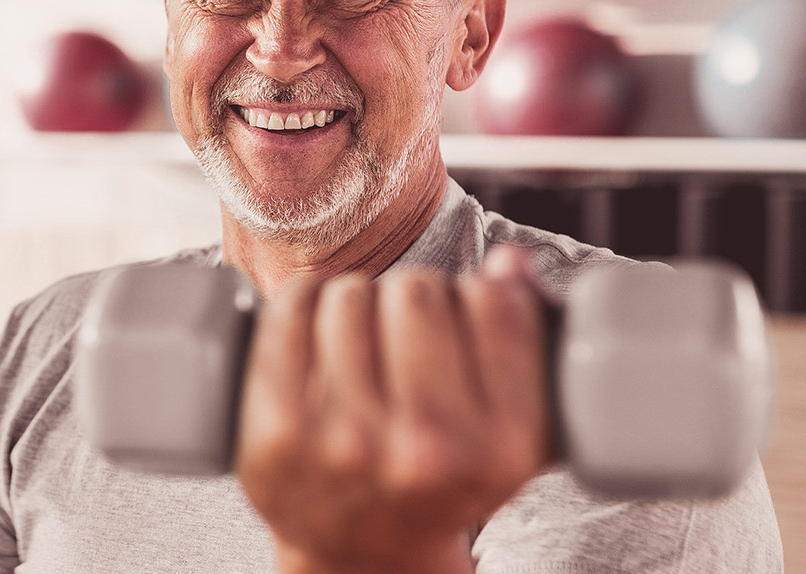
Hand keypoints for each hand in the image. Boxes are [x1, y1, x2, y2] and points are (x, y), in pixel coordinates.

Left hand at [233, 248, 549, 573]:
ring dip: (358, 300)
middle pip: (418, 292)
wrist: (361, 554)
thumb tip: (510, 261)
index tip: (467, 314)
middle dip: (414, 297)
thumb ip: (528, 345)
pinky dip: (303, 299)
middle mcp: (426, 448)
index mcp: (501, 447)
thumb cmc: (440, 478)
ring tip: (364, 340)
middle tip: (406, 331)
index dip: (480, 292)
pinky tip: (315, 322)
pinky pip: (291, 308)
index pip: (496, 304)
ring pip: (352, 293)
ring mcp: (345, 440)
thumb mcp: (510, 434)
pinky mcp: (277, 427)